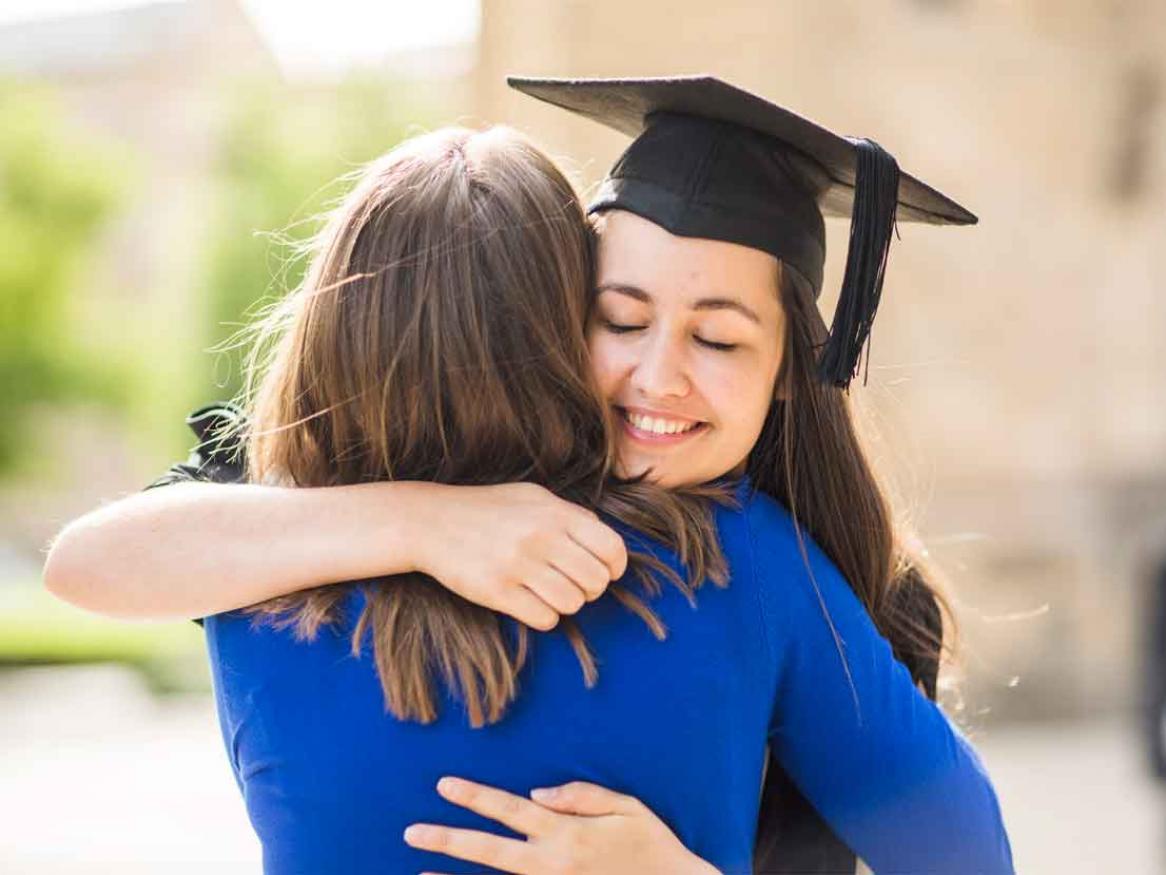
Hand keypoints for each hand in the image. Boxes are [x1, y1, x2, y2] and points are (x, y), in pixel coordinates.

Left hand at [403, 777, 718, 874]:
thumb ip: (582, 795)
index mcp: (566, 834)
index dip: (475, 796)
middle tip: (411, 833)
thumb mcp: (627, 808)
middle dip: (447, 841)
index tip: (443, 785)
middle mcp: (551, 865)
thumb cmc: (654, 847)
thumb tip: (537, 793)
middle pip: (488, 852)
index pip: (510, 810)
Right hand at [412, 482, 627, 630]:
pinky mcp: (496, 591)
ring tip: (550, 592)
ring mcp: (518, 565)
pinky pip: (545, 618)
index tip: (606, 572)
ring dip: (567, 603)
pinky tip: (531, 602)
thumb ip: (571, 515)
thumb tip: (604, 542)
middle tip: (574, 584)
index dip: (616, 566)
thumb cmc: (487, 509)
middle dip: (591, 589)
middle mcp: (541, 537)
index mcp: (554, 512)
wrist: (430, 521)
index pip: (611, 547)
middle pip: (596, 581)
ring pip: (573, 603)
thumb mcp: (533, 496)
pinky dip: (544, 616)